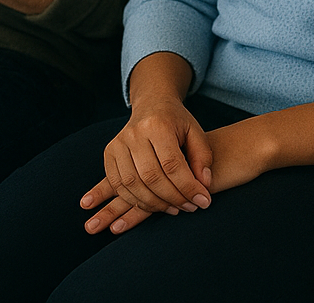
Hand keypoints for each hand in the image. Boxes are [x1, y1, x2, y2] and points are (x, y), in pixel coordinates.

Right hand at [80, 95, 214, 235]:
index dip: (188, 188)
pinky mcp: (109, 154)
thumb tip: (204, 186)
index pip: (172, 164)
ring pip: (133, 185)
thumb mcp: (196, 132)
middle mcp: (134, 134)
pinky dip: (137, 200)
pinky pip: (119, 186)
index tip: (203, 201)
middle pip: (151, 177)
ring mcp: (118, 144)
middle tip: (190, 207)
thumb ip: (203, 158)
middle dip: (173, 198)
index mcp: (158, 125)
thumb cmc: (176, 122)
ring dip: (155, 203)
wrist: (152, 105)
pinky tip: (155, 204)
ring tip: (175, 208)